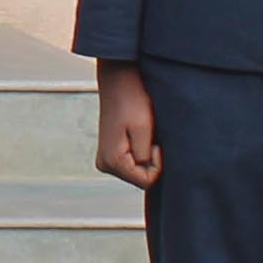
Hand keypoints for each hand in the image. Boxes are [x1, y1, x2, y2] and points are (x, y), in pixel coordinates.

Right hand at [96, 68, 159, 189]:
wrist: (119, 81)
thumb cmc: (132, 100)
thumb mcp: (143, 130)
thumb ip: (145, 157)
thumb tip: (150, 176)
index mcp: (112, 161)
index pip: (146, 181)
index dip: (158, 164)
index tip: (155, 143)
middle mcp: (104, 164)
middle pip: (140, 178)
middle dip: (150, 160)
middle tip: (148, 136)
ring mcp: (105, 159)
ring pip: (136, 171)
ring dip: (145, 154)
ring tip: (141, 132)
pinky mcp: (109, 153)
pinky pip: (131, 163)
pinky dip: (140, 151)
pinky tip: (137, 134)